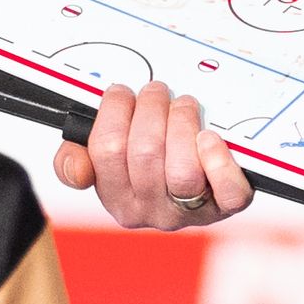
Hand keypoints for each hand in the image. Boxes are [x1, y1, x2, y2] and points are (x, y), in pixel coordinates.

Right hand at [54, 81, 252, 231]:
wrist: (199, 192)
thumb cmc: (150, 166)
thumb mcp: (103, 163)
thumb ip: (77, 157)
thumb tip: (76, 167)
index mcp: (116, 197)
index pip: (106, 150)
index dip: (115, 111)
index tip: (123, 94)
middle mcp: (151, 211)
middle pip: (145, 153)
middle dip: (152, 108)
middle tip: (157, 92)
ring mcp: (189, 212)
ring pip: (182, 170)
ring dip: (183, 123)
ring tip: (184, 106)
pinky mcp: (225, 208)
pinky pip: (226, 192)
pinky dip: (219, 160)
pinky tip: (211, 139)